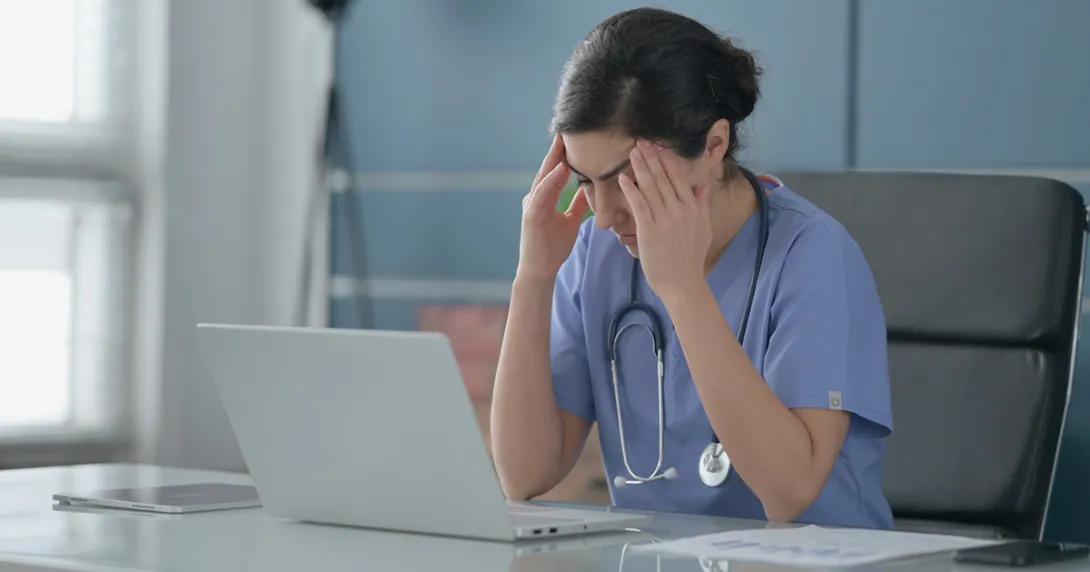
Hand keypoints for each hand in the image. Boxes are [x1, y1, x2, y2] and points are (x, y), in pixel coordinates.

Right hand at [516, 135, 590, 282]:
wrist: (541, 270)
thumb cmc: (553, 248)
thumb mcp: (570, 221)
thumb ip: (576, 205)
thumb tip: (587, 189)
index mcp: (544, 198)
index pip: (556, 171)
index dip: (564, 155)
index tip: (575, 138)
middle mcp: (535, 198)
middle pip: (548, 169)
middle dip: (557, 150)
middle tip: (567, 130)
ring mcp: (532, 206)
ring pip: (544, 177)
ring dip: (554, 159)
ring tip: (564, 142)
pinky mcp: (531, 216)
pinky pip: (542, 194)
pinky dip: (552, 180)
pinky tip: (561, 168)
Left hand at [618, 140, 712, 299]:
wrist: (683, 283)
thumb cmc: (691, 259)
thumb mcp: (704, 229)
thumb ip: (702, 206)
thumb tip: (703, 186)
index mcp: (693, 208)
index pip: (678, 178)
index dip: (666, 161)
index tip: (658, 147)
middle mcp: (680, 209)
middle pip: (663, 178)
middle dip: (651, 158)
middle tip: (641, 142)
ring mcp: (664, 219)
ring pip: (650, 187)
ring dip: (640, 168)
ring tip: (632, 152)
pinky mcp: (649, 229)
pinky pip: (639, 204)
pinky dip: (630, 189)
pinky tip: (622, 178)